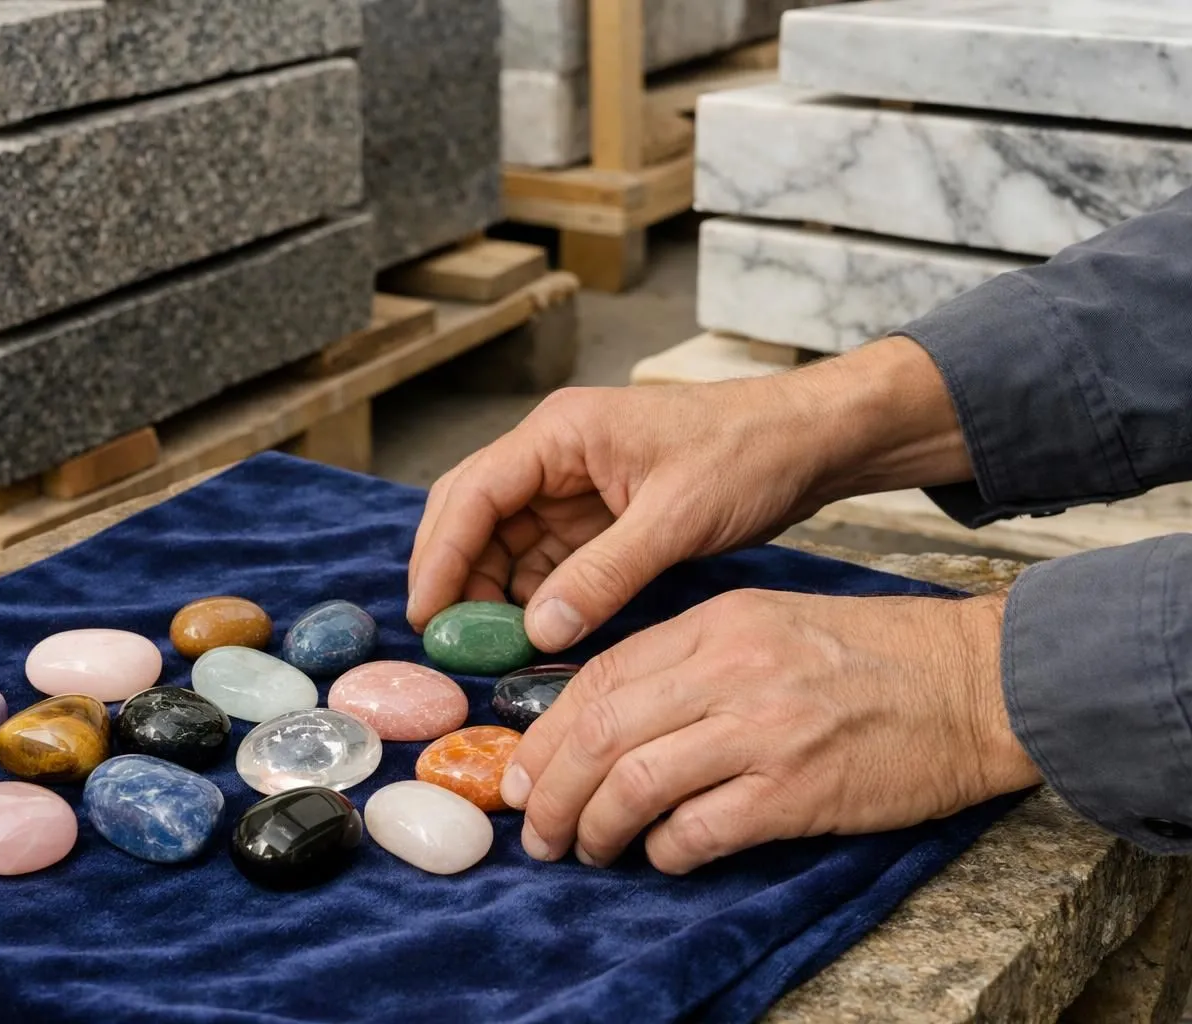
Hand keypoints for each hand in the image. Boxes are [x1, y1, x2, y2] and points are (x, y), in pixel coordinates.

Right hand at [406, 338, 972, 650]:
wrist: (810, 442)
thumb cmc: (748, 455)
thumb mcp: (675, 518)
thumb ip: (602, 575)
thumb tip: (537, 630)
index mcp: (561, 434)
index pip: (473, 493)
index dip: (441, 555)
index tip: (427, 614)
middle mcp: (556, 454)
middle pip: (475, 515)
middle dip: (455, 575)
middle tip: (446, 641)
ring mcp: (576, 485)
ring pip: (507, 541)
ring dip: (493, 591)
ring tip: (488, 650)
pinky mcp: (601, 514)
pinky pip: (548, 558)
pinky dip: (535, 595)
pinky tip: (533, 635)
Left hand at [499, 588, 1041, 872]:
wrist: (976, 681)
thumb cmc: (872, 657)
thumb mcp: (767, 624)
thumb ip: (689, 661)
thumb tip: (607, 718)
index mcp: (716, 624)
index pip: (599, 675)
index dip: (545, 733)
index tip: (522, 772)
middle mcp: (732, 669)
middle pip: (601, 731)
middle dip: (549, 789)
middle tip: (535, 829)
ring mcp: (766, 728)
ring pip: (634, 782)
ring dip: (594, 827)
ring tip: (585, 850)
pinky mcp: (801, 788)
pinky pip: (700, 829)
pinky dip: (665, 851)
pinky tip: (664, 857)